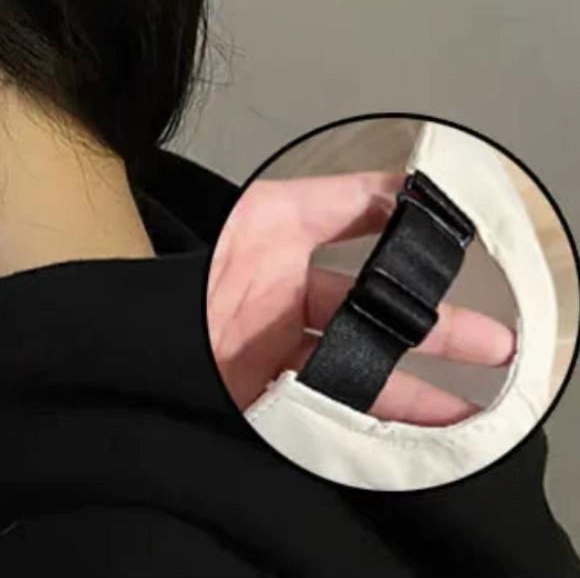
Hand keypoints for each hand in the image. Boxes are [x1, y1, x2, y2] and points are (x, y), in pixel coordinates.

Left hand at [206, 171, 515, 424]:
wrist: (123, 336)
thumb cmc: (187, 263)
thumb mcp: (268, 214)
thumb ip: (334, 199)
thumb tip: (402, 185)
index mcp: (277, 258)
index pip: (356, 261)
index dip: (404, 266)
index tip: (454, 264)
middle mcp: (278, 310)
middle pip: (369, 324)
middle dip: (431, 334)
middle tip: (489, 344)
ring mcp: (270, 359)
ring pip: (357, 376)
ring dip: (410, 390)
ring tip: (461, 406)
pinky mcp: (260, 403)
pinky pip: (326, 415)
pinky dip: (366, 422)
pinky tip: (403, 428)